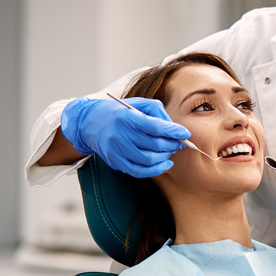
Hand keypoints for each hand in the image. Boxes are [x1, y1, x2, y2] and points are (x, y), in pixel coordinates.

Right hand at [61, 97, 189, 177]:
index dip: (173, 131)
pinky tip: (165, 164)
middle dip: (172, 144)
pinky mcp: (115, 162)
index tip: (185, 133)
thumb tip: (174, 127)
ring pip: (149, 160)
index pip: (155, 126)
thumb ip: (157, 112)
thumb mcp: (137, 104)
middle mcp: (120, 135)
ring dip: (165, 157)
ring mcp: (116, 150)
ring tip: (171, 150)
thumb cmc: (119, 112)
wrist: (90, 123)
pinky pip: (139, 171)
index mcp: (127, 117)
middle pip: (154, 145)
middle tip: (179, 142)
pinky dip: (156, 170)